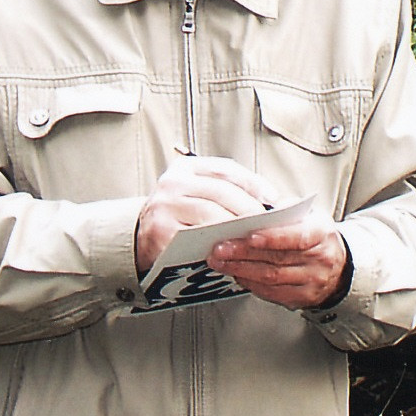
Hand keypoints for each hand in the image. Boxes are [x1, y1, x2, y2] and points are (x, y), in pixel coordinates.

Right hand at [135, 157, 278, 276]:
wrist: (140, 240)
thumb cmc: (179, 218)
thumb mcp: (198, 195)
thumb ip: (229, 193)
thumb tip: (273, 202)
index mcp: (186, 168)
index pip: (226, 169)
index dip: (254, 183)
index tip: (274, 199)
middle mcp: (173, 182)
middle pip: (222, 191)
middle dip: (251, 208)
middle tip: (270, 223)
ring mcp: (165, 205)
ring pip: (212, 213)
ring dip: (238, 226)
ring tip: (255, 235)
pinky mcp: (161, 231)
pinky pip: (197, 236)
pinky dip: (219, 242)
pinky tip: (232, 247)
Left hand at [208, 206, 347, 310]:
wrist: (338, 268)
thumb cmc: (316, 237)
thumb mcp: (310, 215)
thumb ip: (287, 209)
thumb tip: (261, 207)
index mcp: (322, 234)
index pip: (297, 237)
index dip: (273, 238)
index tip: (249, 236)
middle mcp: (319, 260)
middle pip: (278, 259)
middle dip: (244, 253)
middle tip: (220, 248)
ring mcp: (311, 282)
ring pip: (271, 278)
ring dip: (240, 269)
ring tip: (220, 261)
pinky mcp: (300, 299)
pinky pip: (270, 292)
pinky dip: (249, 282)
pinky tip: (235, 273)